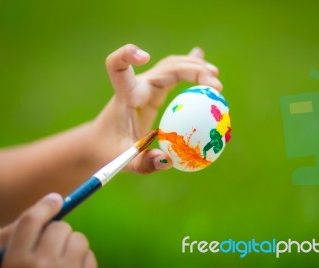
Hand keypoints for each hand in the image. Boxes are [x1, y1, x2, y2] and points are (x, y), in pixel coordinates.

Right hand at [0, 193, 96, 267]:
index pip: (31, 221)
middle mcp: (42, 267)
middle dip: (57, 233)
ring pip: (78, 238)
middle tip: (50, 248)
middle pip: (60, 227)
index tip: (55, 199)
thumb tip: (52, 202)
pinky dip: (82, 260)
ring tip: (61, 264)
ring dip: (71, 246)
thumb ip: (19, 237)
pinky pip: (89, 254)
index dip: (45, 205)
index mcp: (16, 263)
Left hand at [90, 44, 222, 173]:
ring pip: (173, 66)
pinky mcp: (154, 91)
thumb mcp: (123, 160)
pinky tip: (202, 59)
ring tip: (216, 76)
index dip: (127, 55)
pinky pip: (173, 75)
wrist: (102, 142)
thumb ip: (143, 162)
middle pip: (166, 66)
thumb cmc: (109, 149)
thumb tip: (169, 161)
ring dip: (194, 67)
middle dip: (191, 69)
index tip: (144, 56)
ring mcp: (148, 86)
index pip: (118, 66)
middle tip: (216, 85)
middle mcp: (139, 86)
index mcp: (126, 95)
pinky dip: (189, 68)